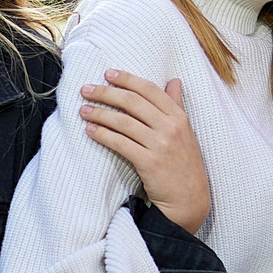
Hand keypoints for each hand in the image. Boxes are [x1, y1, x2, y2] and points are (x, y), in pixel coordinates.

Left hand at [81, 70, 209, 231]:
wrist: (189, 198)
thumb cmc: (184, 162)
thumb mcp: (186, 130)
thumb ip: (176, 104)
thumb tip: (174, 80)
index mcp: (179, 116)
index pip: (149, 90)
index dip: (127, 79)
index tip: (108, 74)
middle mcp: (170, 127)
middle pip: (132, 102)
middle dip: (106, 93)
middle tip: (86, 89)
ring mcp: (160, 145)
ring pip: (123, 122)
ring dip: (99, 113)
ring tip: (83, 109)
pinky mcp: (149, 162)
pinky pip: (120, 143)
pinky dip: (103, 135)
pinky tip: (90, 130)